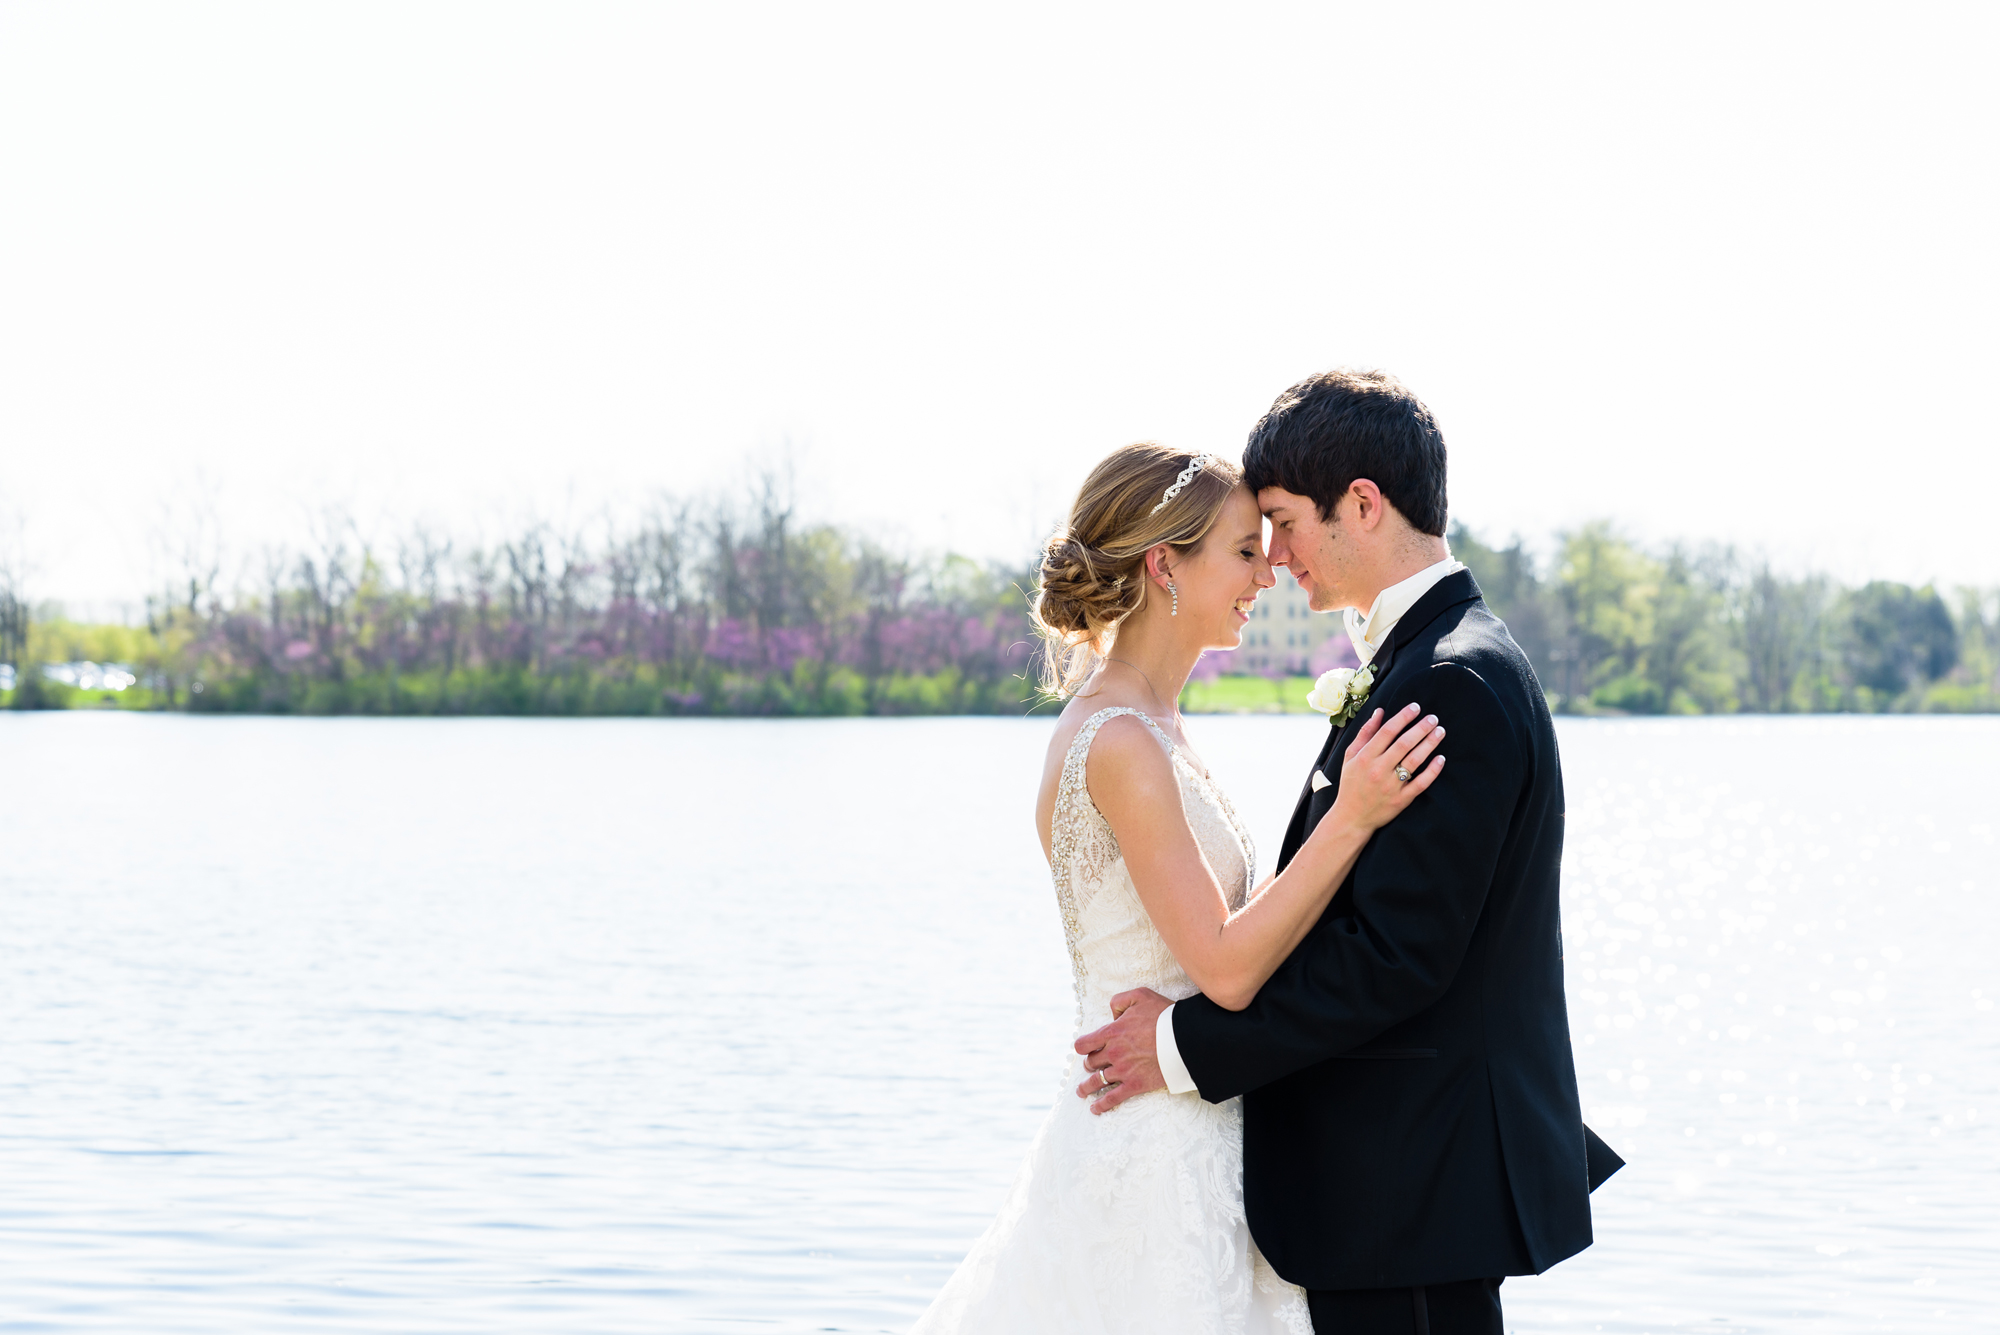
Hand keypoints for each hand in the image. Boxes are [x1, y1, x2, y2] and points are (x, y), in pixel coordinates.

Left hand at [1072, 987, 1171, 1114]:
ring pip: (1097, 1082)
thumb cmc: (1163, 1015)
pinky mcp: (1135, 1084)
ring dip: (1087, 1087)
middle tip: (1091, 1067)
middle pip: (1091, 1063)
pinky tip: (1095, 1109)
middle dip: (1090, 1064)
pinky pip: (1113, 1098)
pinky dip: (1101, 1105)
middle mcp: (1113, 1053)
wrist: (1184, 1038)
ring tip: (1081, 1091)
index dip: (1083, 1047)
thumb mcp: (1140, 996)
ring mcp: (1123, 1070)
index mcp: (1112, 1032)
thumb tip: (1112, 1015)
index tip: (1084, 1050)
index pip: (1084, 1044)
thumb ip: (1119, 1001)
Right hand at [1327, 702, 1445, 832]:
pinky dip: (1432, 770)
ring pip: (1414, 760)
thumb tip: (1379, 712)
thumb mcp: (1350, 757)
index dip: (1403, 717)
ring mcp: (1391, 785)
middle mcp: (1378, 770)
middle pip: (1404, 743)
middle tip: (1433, 718)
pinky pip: (1421, 783)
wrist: (1352, 818)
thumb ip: (1365, 734)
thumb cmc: (1351, 784)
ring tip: (1440, 731)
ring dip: (1429, 744)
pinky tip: (1441, 758)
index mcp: (1365, 757)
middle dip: (1420, 728)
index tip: (1416, 707)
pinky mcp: (1402, 800)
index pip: (1387, 731)